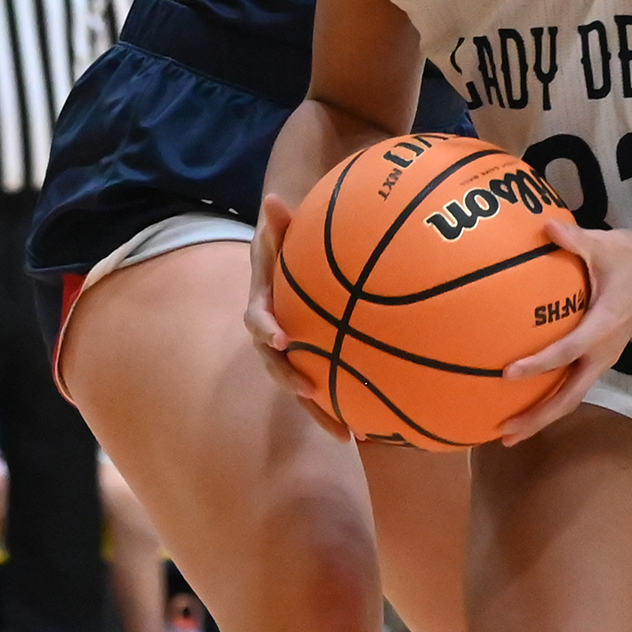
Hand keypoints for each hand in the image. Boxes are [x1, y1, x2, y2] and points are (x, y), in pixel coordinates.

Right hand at [244, 195, 348, 439]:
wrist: (288, 259)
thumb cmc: (285, 241)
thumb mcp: (278, 229)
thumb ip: (278, 221)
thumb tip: (274, 198)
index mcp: (262, 304)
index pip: (257, 321)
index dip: (267, 331)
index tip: (283, 339)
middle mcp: (275, 335)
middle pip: (278, 366)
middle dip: (292, 383)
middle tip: (310, 393)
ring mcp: (294, 352)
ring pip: (302, 386)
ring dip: (321, 410)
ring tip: (351, 433)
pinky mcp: (314, 361)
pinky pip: (327, 385)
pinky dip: (345, 405)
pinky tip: (374, 427)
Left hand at [494, 221, 631, 445]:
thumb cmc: (630, 256)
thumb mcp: (602, 244)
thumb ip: (572, 238)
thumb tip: (543, 225)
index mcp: (603, 327)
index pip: (566, 352)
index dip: (537, 364)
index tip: (507, 374)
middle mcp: (604, 352)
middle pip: (569, 397)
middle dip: (538, 418)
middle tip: (505, 433)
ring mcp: (603, 358)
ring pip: (572, 397)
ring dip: (543, 416)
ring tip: (510, 431)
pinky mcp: (600, 357)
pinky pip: (574, 385)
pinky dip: (552, 399)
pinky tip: (527, 401)